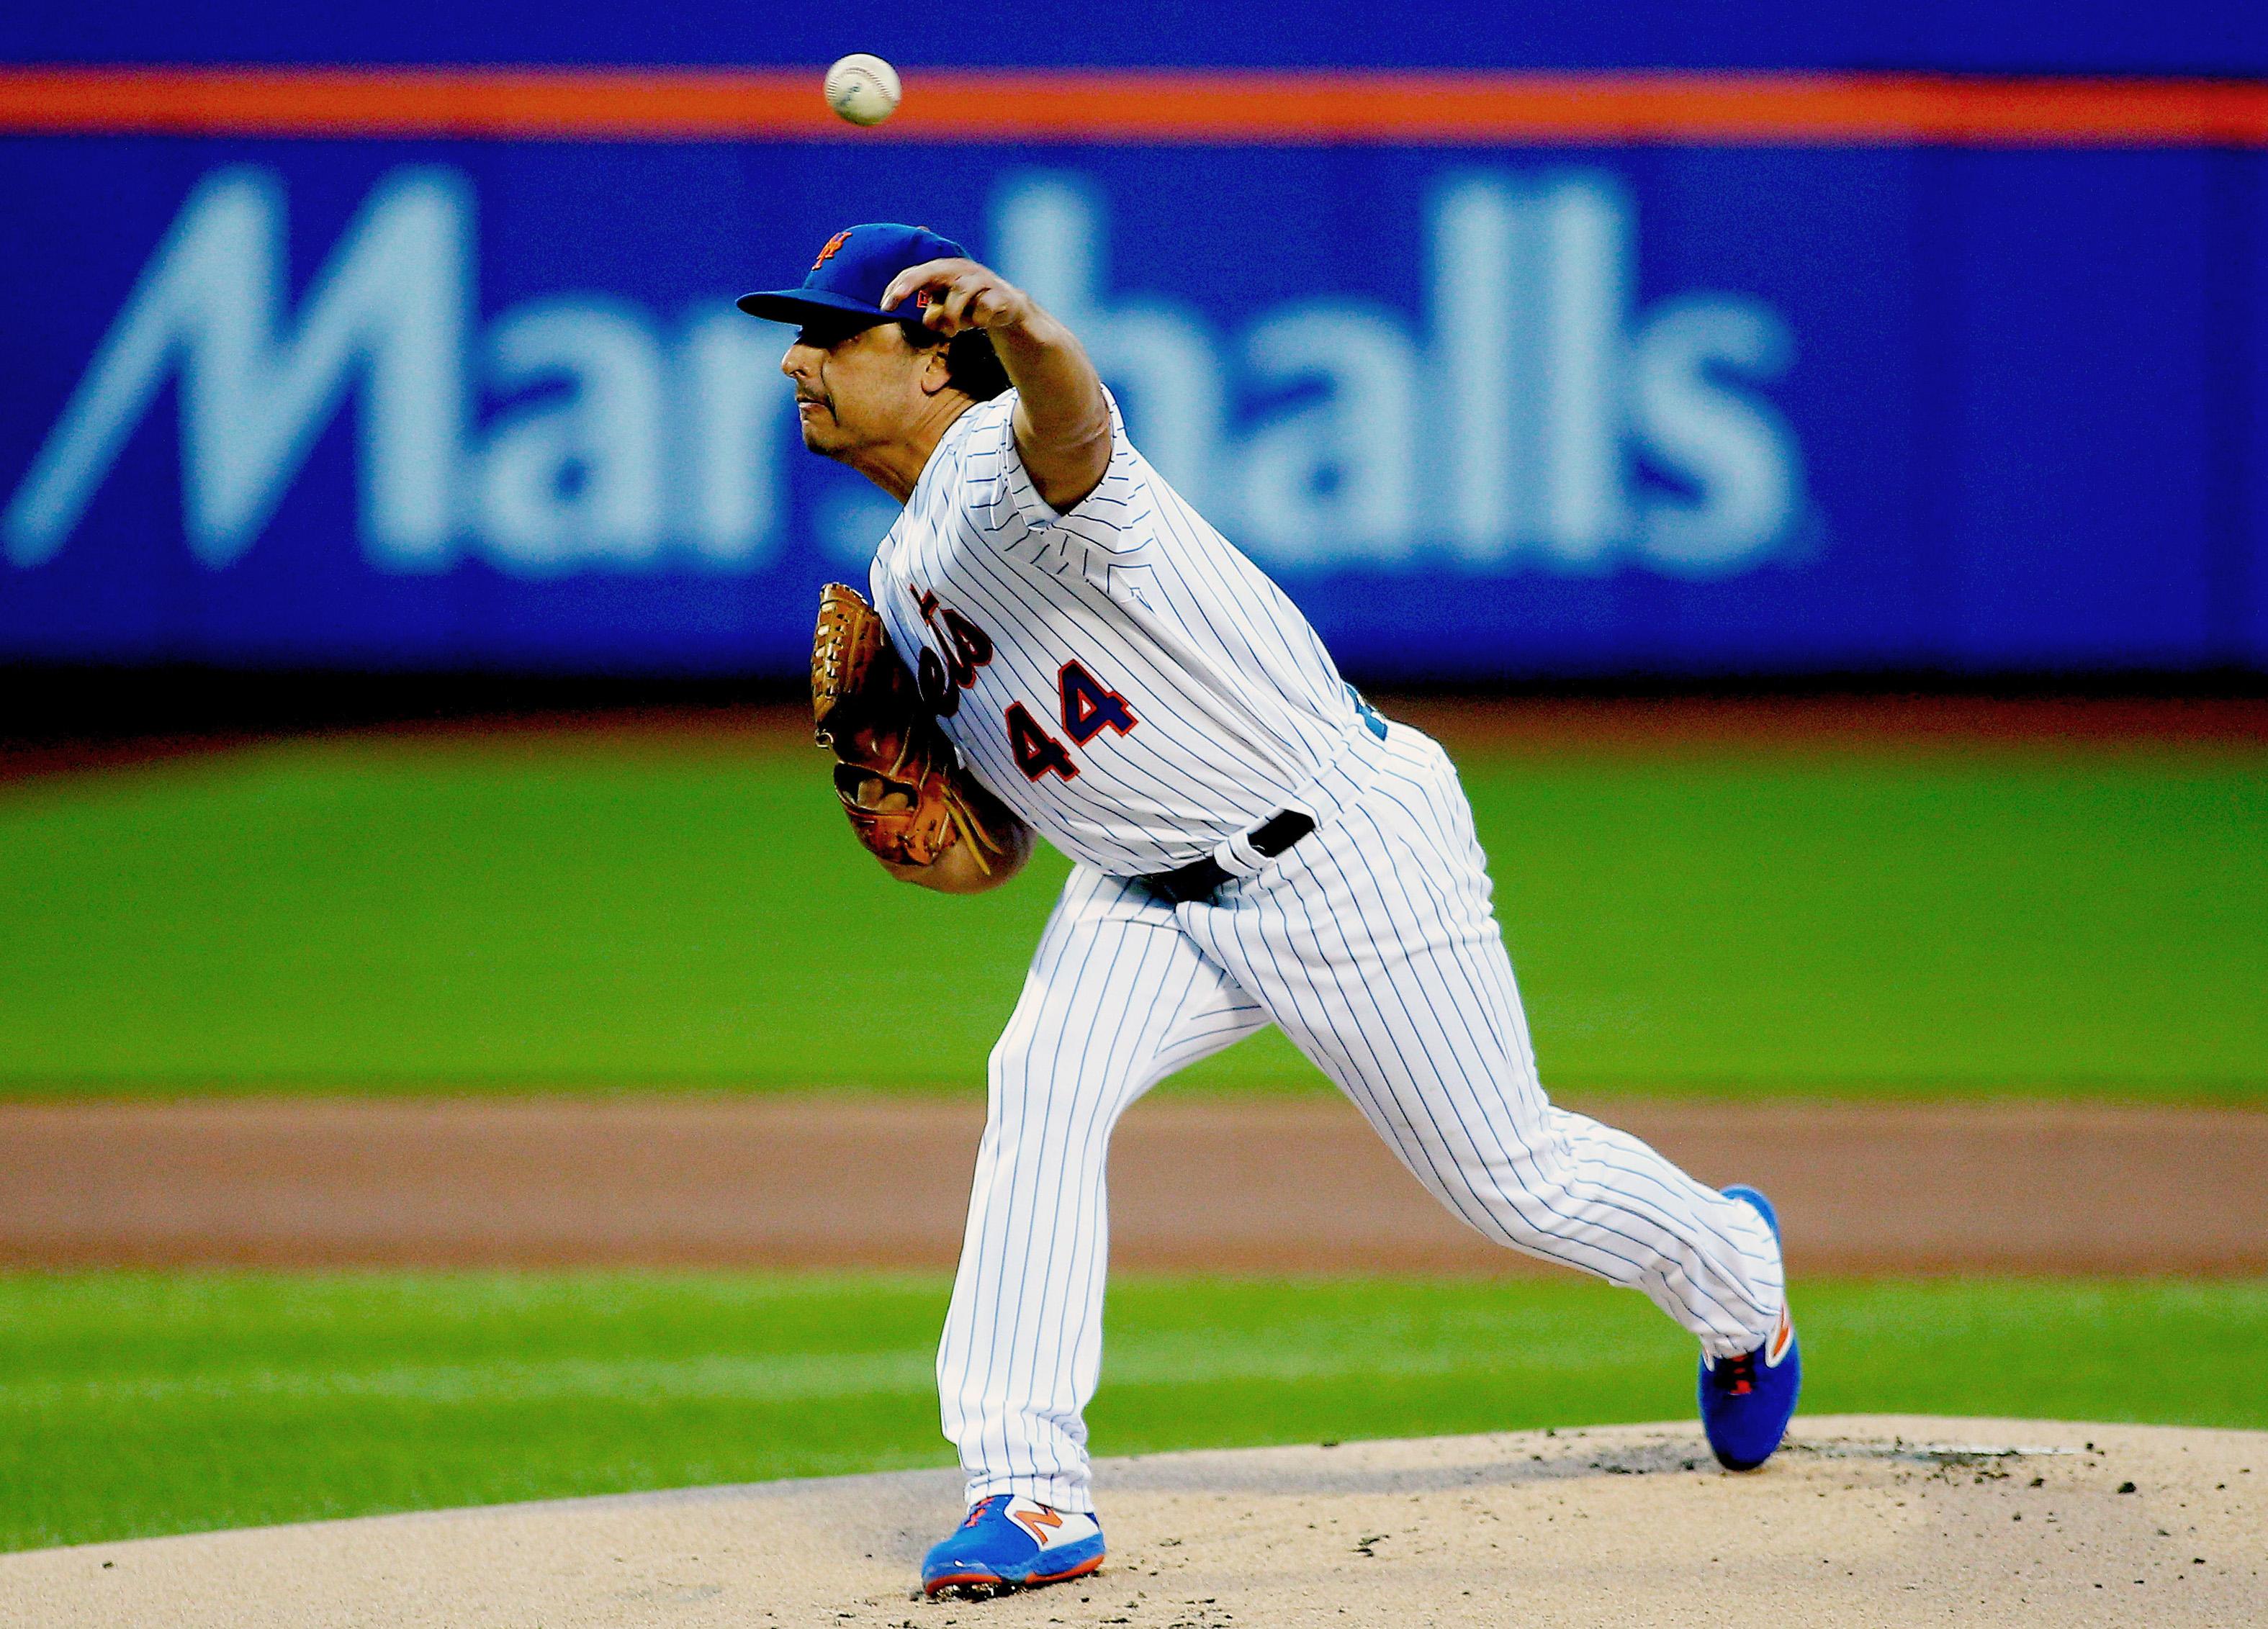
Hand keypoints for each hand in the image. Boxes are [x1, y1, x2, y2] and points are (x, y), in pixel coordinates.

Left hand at [880, 258, 1031, 337]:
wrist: (1007, 307)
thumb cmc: (969, 307)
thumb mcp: (946, 309)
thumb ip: (932, 313)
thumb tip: (926, 322)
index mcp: (944, 270)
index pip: (916, 273)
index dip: (898, 288)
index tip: (884, 307)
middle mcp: (961, 269)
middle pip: (933, 270)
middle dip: (912, 283)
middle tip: (895, 299)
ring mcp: (982, 279)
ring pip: (959, 293)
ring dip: (952, 316)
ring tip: (952, 331)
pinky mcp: (999, 293)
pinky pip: (983, 308)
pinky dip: (978, 320)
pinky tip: (980, 323)